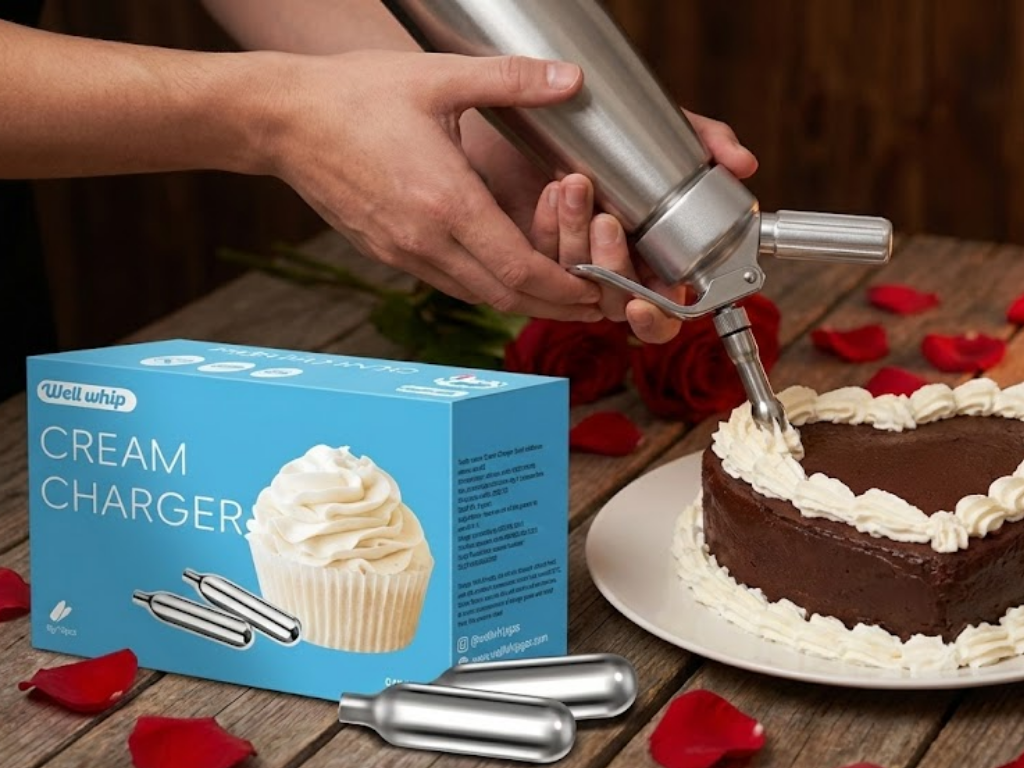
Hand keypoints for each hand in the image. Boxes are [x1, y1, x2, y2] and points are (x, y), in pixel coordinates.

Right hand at [259, 50, 601, 320]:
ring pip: (476, 295)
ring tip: (557, 293)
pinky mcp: (387, 254)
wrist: (283, 121)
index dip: (564, 288)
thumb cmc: (354, 96)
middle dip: (554, 305)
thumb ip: (510, 80)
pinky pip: (448, 283)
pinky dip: (485, 286)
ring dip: (520, 300)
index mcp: (445, 203)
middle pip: (504, 296)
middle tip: (591, 303)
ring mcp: (403, 253)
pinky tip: (503, 272)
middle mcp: (424, 241)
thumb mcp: (437, 77)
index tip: (596, 288)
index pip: (519, 270)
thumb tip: (571, 78)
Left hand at [526, 109, 758, 342]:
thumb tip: (744, 164)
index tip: (641, 306)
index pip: (664, 314)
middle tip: (607, 221)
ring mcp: (577, 266)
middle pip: (617, 304)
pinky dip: (549, 225)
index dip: (655, 319)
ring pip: (578, 279)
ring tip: (575, 186)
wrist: (546, 121)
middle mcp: (619, 270)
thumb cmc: (612, 138)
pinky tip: (552, 191)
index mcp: (657, 259)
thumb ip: (709, 143)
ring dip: (576, 235)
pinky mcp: (539, 255)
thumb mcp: (666, 133)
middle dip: (612, 266)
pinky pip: (543, 259)